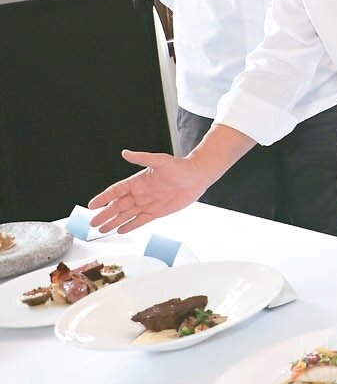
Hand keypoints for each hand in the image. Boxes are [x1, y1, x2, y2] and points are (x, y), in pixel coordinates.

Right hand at [88, 150, 209, 232]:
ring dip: (113, 222)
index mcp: (138, 181)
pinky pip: (140, 220)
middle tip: (92, 223)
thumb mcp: (160, 160)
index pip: (116, 191)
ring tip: (101, 229)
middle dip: (104, 214)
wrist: (198, 176)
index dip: (103, 198)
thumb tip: (125, 152)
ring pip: (126, 215)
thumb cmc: (180, 166)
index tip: (91, 205)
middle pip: (117, 206)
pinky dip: (130, 226)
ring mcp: (148, 203)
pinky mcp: (157, 212)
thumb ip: (142, 158)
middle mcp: (140, 193)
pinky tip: (120, 230)